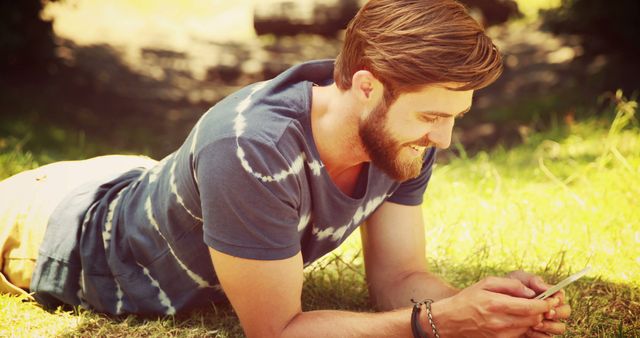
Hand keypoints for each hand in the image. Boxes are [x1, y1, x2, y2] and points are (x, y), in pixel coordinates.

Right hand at [431, 277, 551, 337]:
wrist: (450, 320)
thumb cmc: (468, 299)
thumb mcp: (486, 283)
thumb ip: (510, 285)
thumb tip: (530, 292)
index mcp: (496, 304)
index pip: (531, 307)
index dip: (545, 304)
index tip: (552, 299)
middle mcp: (500, 321)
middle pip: (533, 319)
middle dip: (543, 312)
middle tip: (547, 304)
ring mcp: (500, 334)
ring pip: (529, 327)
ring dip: (534, 319)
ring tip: (531, 310)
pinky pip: (520, 334)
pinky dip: (524, 326)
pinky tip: (518, 319)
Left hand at [506, 270, 571, 336]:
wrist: (494, 303)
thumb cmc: (507, 288)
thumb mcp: (517, 279)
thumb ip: (532, 280)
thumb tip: (546, 287)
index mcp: (548, 293)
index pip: (561, 296)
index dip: (557, 299)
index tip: (549, 301)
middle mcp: (550, 308)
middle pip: (566, 311)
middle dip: (557, 313)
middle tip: (545, 313)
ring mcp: (546, 322)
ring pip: (560, 327)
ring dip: (550, 325)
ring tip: (534, 323)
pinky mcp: (538, 333)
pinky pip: (547, 337)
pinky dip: (540, 335)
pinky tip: (528, 331)